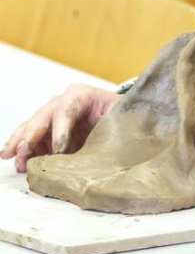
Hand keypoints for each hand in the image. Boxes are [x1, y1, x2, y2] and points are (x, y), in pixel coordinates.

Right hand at [1, 84, 117, 171]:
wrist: (117, 117)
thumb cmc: (118, 113)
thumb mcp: (120, 113)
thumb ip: (117, 119)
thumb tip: (120, 134)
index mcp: (81, 95)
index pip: (67, 109)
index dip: (61, 129)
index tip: (59, 148)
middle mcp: (62, 103)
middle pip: (43, 117)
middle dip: (32, 135)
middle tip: (25, 152)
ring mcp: (52, 118)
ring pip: (31, 127)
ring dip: (21, 143)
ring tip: (14, 158)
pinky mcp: (47, 132)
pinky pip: (30, 139)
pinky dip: (21, 149)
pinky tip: (14, 158)